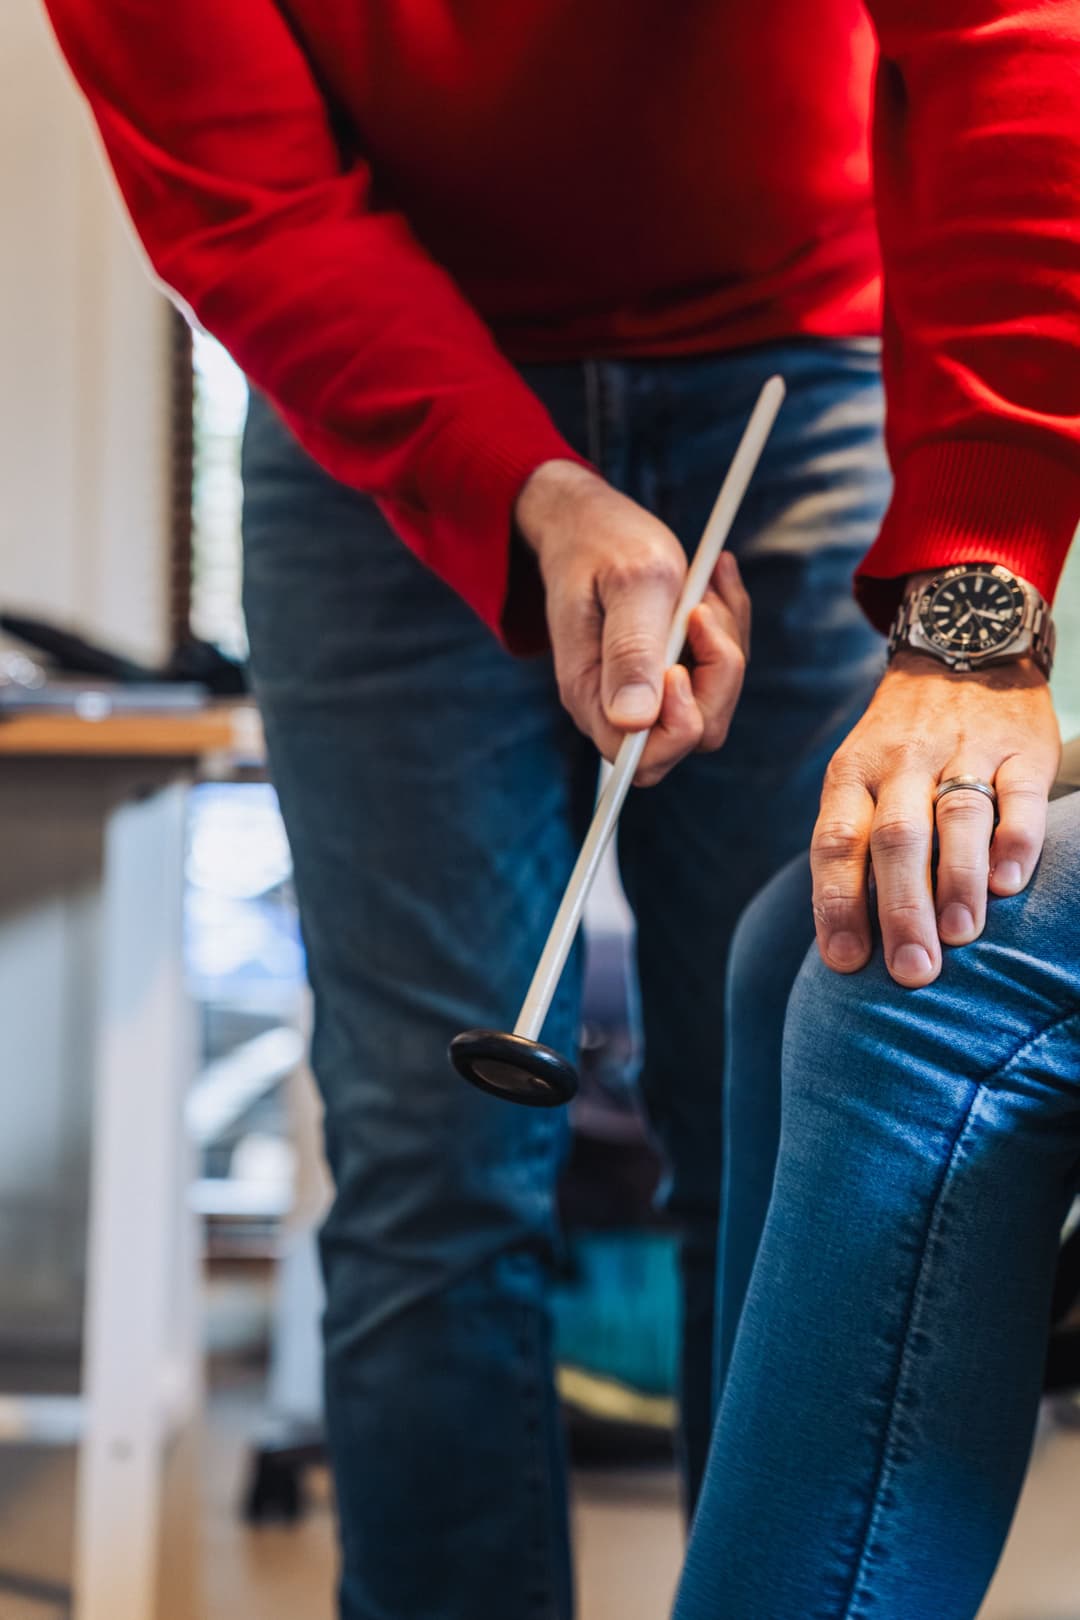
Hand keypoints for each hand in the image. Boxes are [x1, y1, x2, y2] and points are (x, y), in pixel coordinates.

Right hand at [515, 459, 750, 785]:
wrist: (588, 524)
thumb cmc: (605, 545)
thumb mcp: (630, 584)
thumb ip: (632, 651)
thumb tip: (634, 721)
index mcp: (592, 694)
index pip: (644, 758)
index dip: (679, 721)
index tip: (680, 663)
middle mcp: (617, 705)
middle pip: (693, 735)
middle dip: (716, 674)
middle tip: (701, 609)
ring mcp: (644, 691)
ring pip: (714, 702)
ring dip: (725, 645)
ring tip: (705, 589)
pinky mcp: (667, 672)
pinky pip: (717, 672)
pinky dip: (727, 629)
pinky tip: (713, 586)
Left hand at [812, 651, 1060, 986]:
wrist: (962, 646)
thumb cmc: (901, 742)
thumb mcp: (860, 774)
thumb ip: (854, 842)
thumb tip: (846, 938)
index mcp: (853, 774)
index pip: (836, 842)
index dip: (838, 902)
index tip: (846, 962)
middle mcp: (902, 763)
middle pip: (895, 838)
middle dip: (901, 908)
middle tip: (912, 971)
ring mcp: (963, 752)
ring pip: (956, 818)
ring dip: (956, 880)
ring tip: (958, 936)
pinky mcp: (1021, 748)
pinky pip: (1018, 797)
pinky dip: (1014, 840)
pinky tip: (1010, 884)